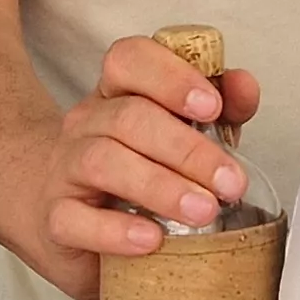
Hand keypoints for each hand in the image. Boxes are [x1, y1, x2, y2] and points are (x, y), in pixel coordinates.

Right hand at [5, 35, 265, 299]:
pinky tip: (151, 239)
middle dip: (187, 150)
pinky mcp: (55, 219)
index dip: (171, 76)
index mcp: (118, 93)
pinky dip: (116, 230)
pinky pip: (75, 219)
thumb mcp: (186, 135)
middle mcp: (87, 123)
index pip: (130, 60)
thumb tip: (244, 85)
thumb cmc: (138, 171)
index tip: (212, 106)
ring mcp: (65, 169)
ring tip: (202, 211)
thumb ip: (220, 109)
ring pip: (103, 162)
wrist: (65, 217)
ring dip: (160, 186)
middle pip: (129, 118)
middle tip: (231, 183)